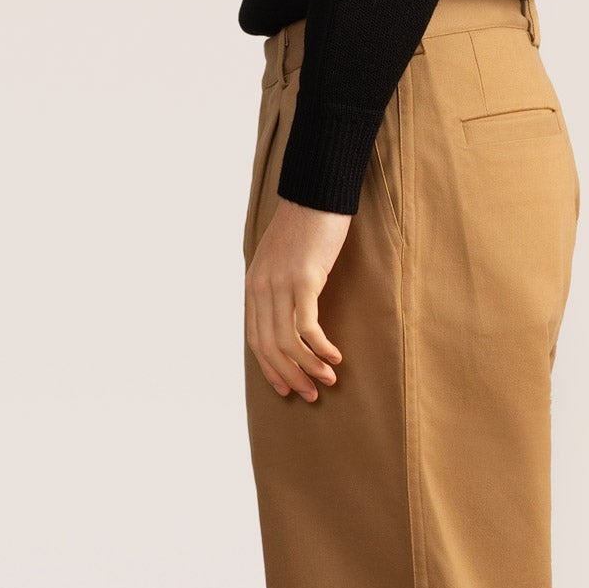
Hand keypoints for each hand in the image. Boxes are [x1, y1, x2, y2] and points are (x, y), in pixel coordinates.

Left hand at [246, 195, 350, 400]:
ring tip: (328, 379)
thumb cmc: (305, 226)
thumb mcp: (282, 259)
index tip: (287, 387)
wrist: (316, 193)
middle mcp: (262, 288)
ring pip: (287, 342)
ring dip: (308, 366)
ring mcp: (280, 284)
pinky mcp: (304, 280)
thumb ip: (278, 286)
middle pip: (269, 347)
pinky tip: (334, 356)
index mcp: (254, 286)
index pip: (255, 339)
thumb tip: (289, 315)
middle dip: (290, 375)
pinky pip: (307, 326)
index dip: (270, 368)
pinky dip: (320, 347)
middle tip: (310, 394)